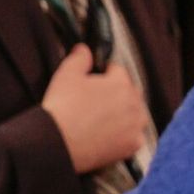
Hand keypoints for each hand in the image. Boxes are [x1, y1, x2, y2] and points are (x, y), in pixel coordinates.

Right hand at [43, 45, 150, 174]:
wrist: (57, 143)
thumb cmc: (62, 107)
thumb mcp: (66, 75)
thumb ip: (79, 58)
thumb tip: (84, 48)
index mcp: (122, 83)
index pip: (118, 71)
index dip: (103, 75)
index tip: (92, 82)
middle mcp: (135, 103)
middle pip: (129, 93)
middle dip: (116, 95)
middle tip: (94, 104)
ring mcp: (136, 126)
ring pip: (135, 114)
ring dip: (124, 115)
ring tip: (101, 121)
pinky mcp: (133, 145)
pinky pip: (133, 136)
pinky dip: (124, 136)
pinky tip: (107, 137)